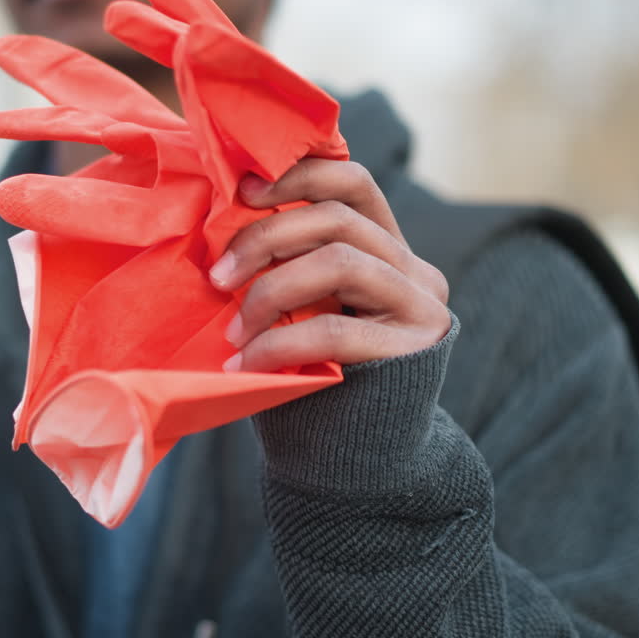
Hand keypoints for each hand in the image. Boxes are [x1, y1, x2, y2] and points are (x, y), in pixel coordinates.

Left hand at [210, 159, 450, 372]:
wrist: (354, 462)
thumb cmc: (314, 379)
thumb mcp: (302, 308)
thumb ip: (289, 265)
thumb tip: (227, 222)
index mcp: (386, 247)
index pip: (352, 183)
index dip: (298, 175)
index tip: (242, 191)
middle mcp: (414, 268)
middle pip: (337, 217)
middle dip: (265, 238)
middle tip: (217, 276)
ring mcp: (421, 306)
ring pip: (339, 261)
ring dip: (271, 291)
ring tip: (233, 329)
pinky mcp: (414, 350)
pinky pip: (334, 329)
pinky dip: (278, 344)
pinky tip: (245, 364)